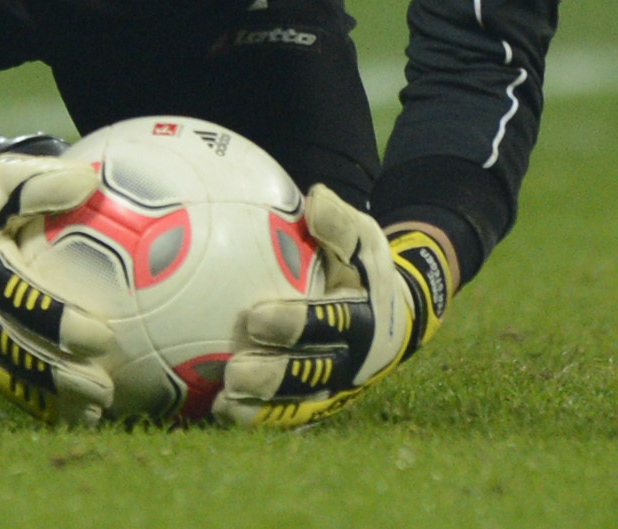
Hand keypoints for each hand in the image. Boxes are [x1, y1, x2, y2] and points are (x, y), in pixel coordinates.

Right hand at [0, 106, 113, 422]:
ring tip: (93, 413)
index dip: (57, 322)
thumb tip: (91, 183)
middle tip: (102, 388)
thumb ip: (41, 182)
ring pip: (8, 374)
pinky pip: (3, 376)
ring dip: (49, 397)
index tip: (100, 334)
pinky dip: (35, 398)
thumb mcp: (0, 177)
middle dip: (58, 376)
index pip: (19, 302)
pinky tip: (70, 413)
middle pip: (15, 353)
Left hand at [214, 185, 452, 427]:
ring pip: (301, 405)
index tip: (255, 317)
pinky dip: (260, 418)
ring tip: (222, 403)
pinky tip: (220, 412)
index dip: (296, 324)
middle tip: (234, 372)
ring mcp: (341, 388)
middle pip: (314, 375)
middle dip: (275, 377)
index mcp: (366, 318)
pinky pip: (292, 416)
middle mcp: (356, 361)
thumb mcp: (365, 239)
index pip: (332, 324)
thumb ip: (340, 223)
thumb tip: (315, 198)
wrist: (397, 314)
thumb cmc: (366, 269)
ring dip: (263, 408)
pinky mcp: (325, 404)